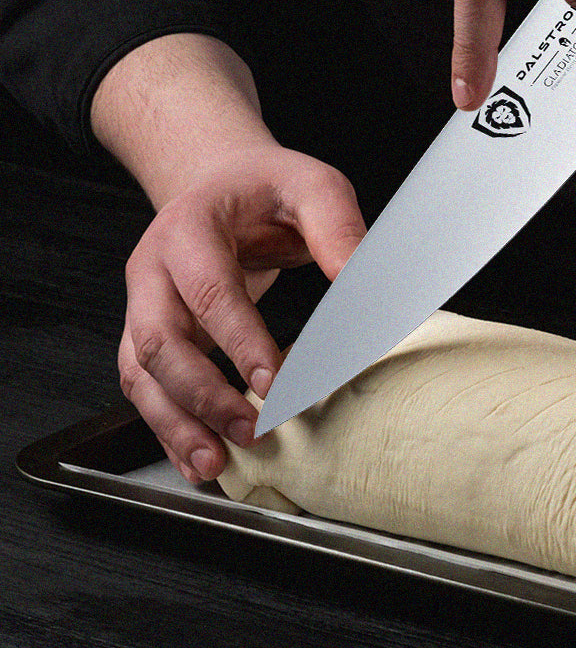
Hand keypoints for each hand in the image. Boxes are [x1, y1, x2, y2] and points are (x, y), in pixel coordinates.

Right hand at [117, 146, 365, 483]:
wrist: (223, 183)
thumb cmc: (265, 188)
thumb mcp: (312, 186)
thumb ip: (337, 229)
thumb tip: (363, 281)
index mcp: (189, 227)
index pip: (209, 289)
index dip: (239, 339)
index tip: (273, 382)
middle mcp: (153, 268)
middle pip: (159, 340)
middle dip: (202, 393)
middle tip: (252, 430)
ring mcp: (144, 303)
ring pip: (141, 373)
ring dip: (175, 423)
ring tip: (213, 464)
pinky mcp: (148, 332)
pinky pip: (144, 387)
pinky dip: (166, 427)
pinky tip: (195, 457)